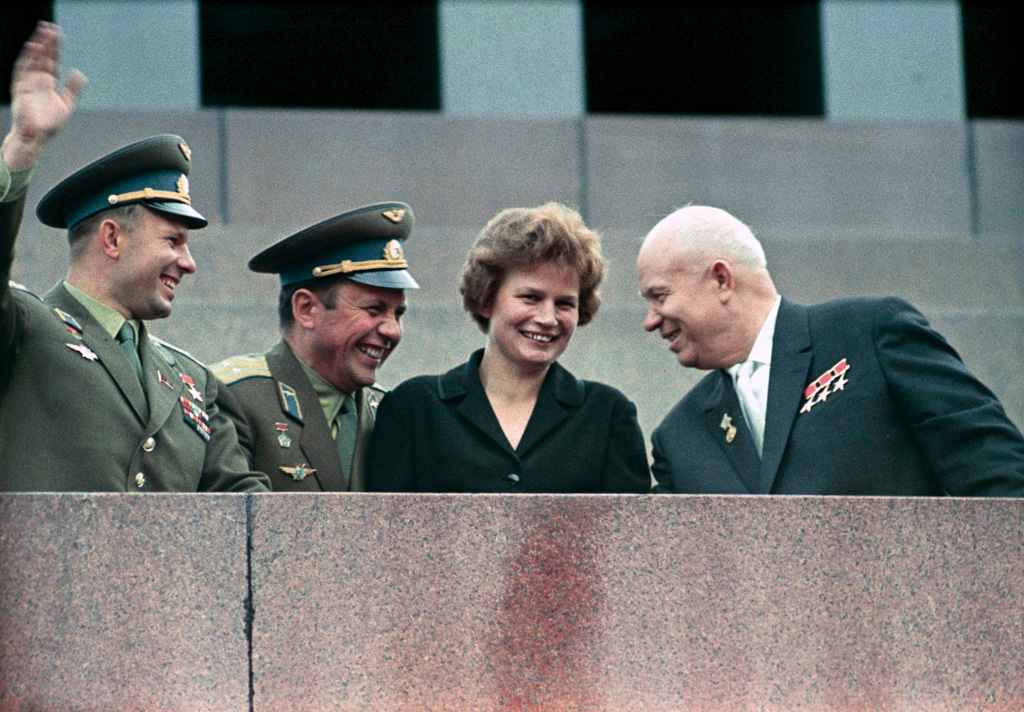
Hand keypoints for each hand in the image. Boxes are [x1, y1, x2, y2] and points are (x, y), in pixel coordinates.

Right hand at [2, 21, 85, 170]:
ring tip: (43, 33)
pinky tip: (32, 47)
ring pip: (32, 59)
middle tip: (51, 26)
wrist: (36, 136)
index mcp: (49, 82)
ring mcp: (28, 82)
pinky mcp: (20, 87)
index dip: (55, 47)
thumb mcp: (67, 104)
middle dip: (46, 42)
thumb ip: (73, 88)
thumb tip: (79, 72)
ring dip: (37, 46)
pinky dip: (27, 58)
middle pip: (42, 56)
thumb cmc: (50, 123)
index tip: (59, 33)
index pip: (52, 60)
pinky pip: (22, 69)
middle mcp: (38, 79)